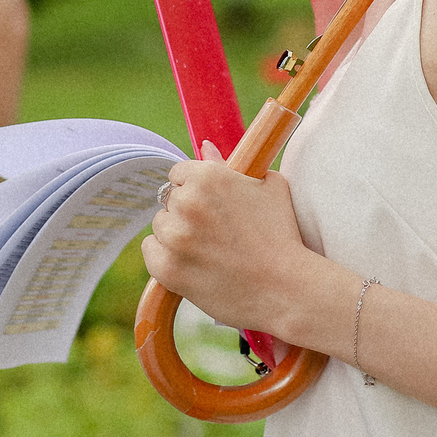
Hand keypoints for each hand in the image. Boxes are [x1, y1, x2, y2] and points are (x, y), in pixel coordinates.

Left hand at [140, 145, 319, 339]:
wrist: (286, 289)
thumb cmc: (282, 236)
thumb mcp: (269, 187)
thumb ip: (231, 164)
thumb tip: (205, 147)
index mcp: (208, 177)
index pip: (178, 174)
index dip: (195, 189)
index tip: (210, 206)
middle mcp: (186, 202)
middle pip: (169, 200)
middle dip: (187, 212)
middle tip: (216, 232)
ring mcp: (175, 237)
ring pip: (161, 226)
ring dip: (177, 235)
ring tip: (209, 250)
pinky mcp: (167, 268)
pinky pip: (151, 251)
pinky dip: (166, 257)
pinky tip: (193, 263)